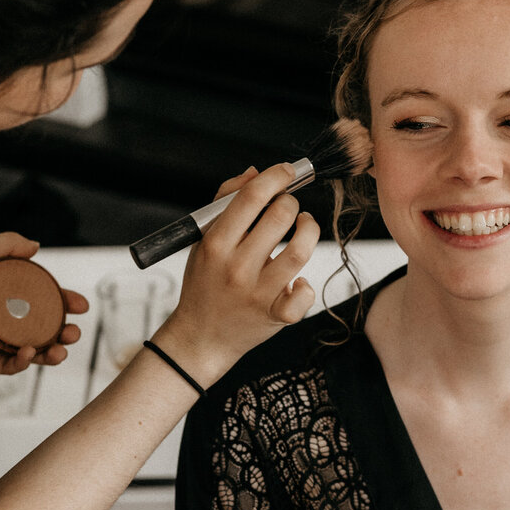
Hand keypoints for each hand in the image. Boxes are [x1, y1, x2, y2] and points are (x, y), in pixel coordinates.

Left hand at [0, 234, 87, 374]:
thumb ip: (6, 244)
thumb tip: (36, 245)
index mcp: (2, 292)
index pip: (41, 299)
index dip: (64, 302)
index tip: (80, 305)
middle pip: (41, 328)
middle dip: (63, 332)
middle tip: (72, 333)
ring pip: (30, 350)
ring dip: (50, 352)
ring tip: (59, 350)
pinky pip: (7, 365)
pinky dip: (22, 362)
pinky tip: (29, 353)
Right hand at [154, 163, 319, 388]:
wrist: (200, 337)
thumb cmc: (204, 284)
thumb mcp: (203, 240)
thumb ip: (225, 203)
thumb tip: (254, 174)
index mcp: (216, 244)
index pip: (251, 197)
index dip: (276, 177)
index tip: (287, 172)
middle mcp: (236, 267)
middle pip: (280, 217)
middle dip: (291, 202)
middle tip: (288, 206)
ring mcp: (257, 293)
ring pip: (299, 251)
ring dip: (309, 230)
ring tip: (304, 226)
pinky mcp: (275, 316)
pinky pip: (303, 295)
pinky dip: (305, 285)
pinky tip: (297, 280)